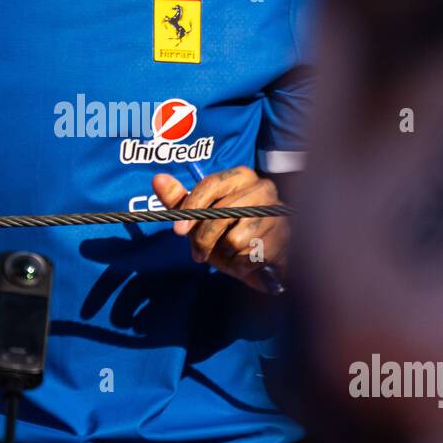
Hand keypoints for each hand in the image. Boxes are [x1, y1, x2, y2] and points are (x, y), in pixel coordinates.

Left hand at [152, 166, 289, 293]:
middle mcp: (263, 188)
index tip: (178, 231)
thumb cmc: (229, 238)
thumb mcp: (201, 221)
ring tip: (230, 254)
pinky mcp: (285, 236)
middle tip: (198, 254)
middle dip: (203, 238)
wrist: (262, 266)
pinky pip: (249, 254)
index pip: (211, 184)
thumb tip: (157, 179)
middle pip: (220, 213)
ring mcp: (277, 211)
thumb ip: (180, 201)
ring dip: (224, 253)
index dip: (191, 207)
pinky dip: (241, 263)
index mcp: (242, 176)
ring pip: (234, 237)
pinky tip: (248, 260)